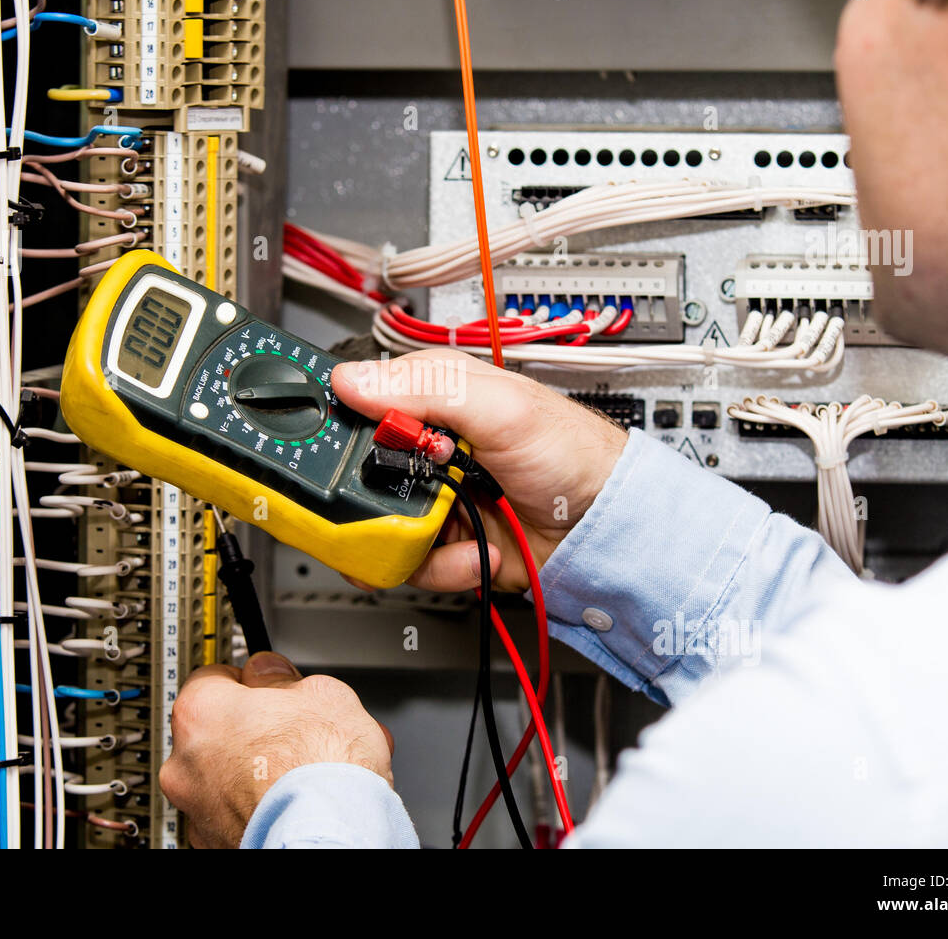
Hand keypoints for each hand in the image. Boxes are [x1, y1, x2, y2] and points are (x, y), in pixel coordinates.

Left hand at [158, 651, 394, 847]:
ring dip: (254, 771)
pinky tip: (293, 802)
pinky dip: (257, 806)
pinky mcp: (214, 842)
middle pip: (215, 731)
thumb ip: (283, 678)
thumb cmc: (322, 770)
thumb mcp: (320, 694)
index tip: (269, 685)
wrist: (330, 834)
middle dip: (252, 730)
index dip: (249, 681)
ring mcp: (196, 807)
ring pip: (222, 776)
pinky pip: (233, 812)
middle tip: (293, 732)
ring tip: (303, 773)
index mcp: (201, 712)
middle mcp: (185, 762)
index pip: (212, 678)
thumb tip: (272, 674)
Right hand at [331, 349, 626, 591]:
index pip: (360, 407)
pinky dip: (440, 568)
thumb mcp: (502, 407)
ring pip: (376, 528)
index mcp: (432, 399)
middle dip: (373, 504)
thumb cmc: (572, 453)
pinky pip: (409, 565)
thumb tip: (353, 379)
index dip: (341, 432)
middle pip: (356, 477)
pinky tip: (476, 553)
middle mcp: (425, 449)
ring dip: (413, 543)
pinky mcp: (444, 542)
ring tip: (456, 534)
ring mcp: (433, 498)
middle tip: (400, 508)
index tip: (341, 456)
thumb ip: (428, 389)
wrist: (606, 528)